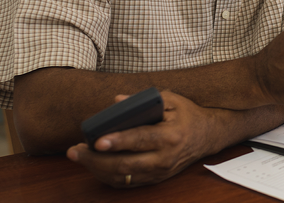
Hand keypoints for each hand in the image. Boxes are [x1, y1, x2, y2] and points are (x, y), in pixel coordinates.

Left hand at [67, 91, 219, 187]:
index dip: (118, 141)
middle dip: (96, 160)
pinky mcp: (155, 179)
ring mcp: (159, 172)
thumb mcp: (171, 100)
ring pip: (122, 177)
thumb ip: (143, 100)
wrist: (208, 136)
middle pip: (125, 164)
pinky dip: (106, 175)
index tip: (97, 141)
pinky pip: (126, 182)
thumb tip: (116, 102)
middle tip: (75, 150)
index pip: (140, 140)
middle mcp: (165, 158)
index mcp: (170, 136)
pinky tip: (94, 165)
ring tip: (79, 156)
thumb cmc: (187, 115)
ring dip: (97, 169)